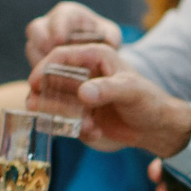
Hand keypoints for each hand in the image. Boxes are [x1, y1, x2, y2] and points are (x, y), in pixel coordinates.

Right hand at [24, 0, 121, 68]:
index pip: (60, 16)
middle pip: (36, 29)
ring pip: (32, 49)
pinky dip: (41, 75)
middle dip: (41, 42)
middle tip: (50, 56)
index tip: (60, 40)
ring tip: (52, 72)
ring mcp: (41, 43)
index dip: (58, 26)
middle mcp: (50, 26)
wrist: (96, 58)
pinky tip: (51, 84)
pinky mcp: (38, 60)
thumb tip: (109, 42)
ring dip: (40, 61)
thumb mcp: (112, 37)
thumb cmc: (105, 41)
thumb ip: (112, 38)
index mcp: (69, 14)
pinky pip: (34, 66)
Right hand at [36, 44, 190, 154]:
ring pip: (56, 103)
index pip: (61, 56)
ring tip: (87, 126)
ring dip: (64, 116)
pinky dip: (77, 129)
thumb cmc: (149, 101)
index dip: (43, 68)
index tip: (33, 83)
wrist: (157, 127)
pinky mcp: (81, 114)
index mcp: (95, 57)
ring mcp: (81, 95)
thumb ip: (107, 90)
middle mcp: (84, 73)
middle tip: (41, 109)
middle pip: (52, 80)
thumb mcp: (131, 92)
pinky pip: (67, 121)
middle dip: (47, 97)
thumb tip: (82, 93)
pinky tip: (96, 133)